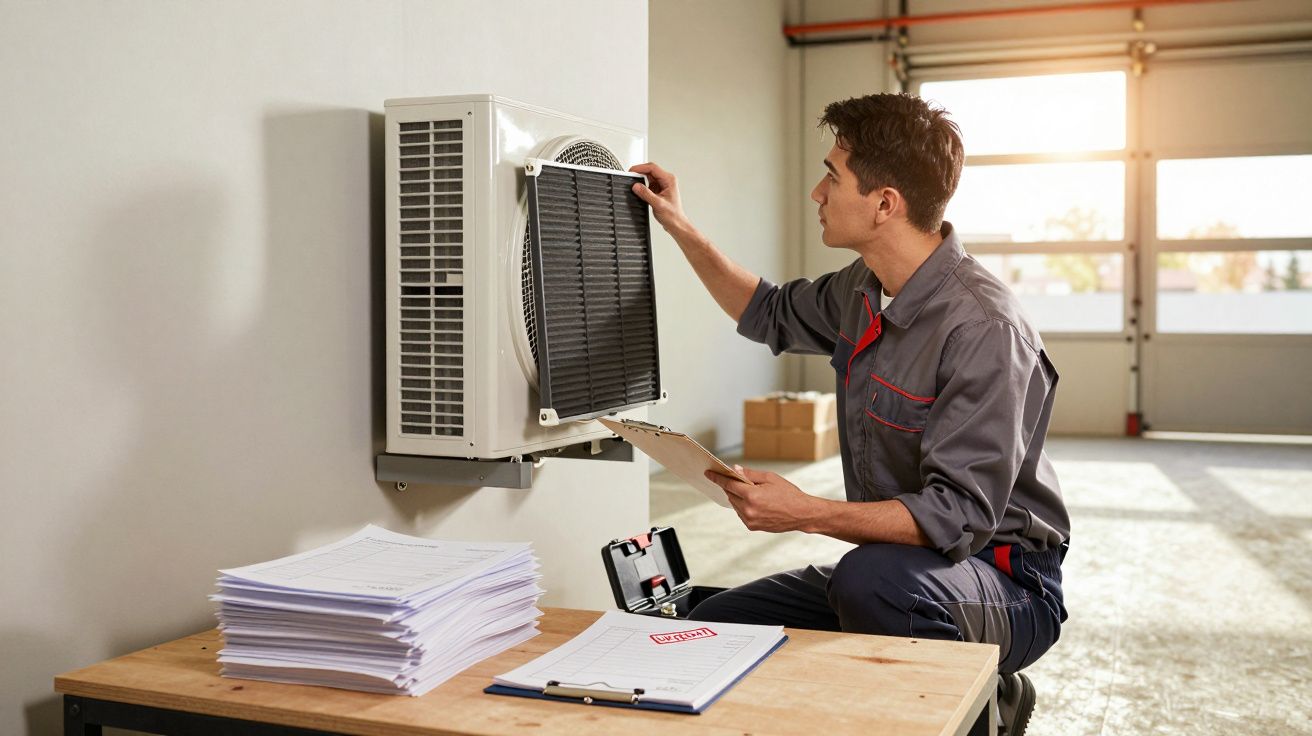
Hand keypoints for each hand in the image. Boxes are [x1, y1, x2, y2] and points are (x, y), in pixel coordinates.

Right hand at [629, 162, 688, 232]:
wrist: (676, 224)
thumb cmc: (673, 215)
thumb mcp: (658, 204)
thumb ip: (646, 194)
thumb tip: (636, 186)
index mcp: (669, 180)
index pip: (653, 168)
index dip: (640, 168)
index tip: (631, 170)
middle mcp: (666, 180)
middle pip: (650, 170)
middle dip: (639, 172)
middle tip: (629, 175)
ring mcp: (662, 185)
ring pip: (648, 177)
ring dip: (640, 179)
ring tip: (633, 183)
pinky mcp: (658, 190)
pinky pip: (648, 184)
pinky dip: (642, 186)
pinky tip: (638, 190)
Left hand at [704, 465, 819, 533]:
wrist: (801, 514)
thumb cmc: (788, 494)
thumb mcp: (770, 478)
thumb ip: (750, 474)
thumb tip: (735, 470)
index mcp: (752, 495)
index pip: (729, 484)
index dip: (717, 478)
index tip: (708, 474)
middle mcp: (748, 509)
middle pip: (730, 494)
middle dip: (730, 486)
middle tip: (733, 479)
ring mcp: (749, 520)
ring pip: (734, 504)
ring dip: (737, 497)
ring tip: (749, 491)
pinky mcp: (752, 527)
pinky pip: (741, 513)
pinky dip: (743, 506)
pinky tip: (754, 502)